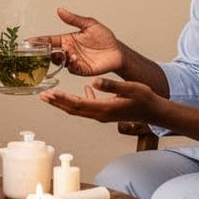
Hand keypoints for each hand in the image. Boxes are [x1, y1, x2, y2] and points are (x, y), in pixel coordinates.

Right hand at [35, 7, 123, 76]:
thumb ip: (73, 19)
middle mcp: (68, 51)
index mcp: (67, 40)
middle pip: (50, 52)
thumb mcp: (89, 24)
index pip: (49, 40)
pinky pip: (71, 68)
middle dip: (43, 53)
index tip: (28, 41)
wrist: (117, 52)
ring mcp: (73, 61)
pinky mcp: (80, 70)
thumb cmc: (105, 38)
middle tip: (39, 51)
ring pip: (59, 61)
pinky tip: (75, 58)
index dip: (38, 41)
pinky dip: (71, 64)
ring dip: (59, 58)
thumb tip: (59, 10)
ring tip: (65, 53)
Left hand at [39, 77, 160, 123]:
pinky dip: (81, 101)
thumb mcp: (130, 89)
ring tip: (53, 96)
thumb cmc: (145, 100)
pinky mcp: (107, 112)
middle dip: (57, 103)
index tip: (49, 94)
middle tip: (43, 96)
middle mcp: (100, 114)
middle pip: (73, 110)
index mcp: (104, 109)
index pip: (77, 104)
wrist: (155, 112)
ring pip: (79, 110)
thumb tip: (92, 83)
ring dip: (64, 103)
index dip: (62, 99)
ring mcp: (103, 115)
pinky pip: (89, 108)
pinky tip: (83, 91)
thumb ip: (111, 86)